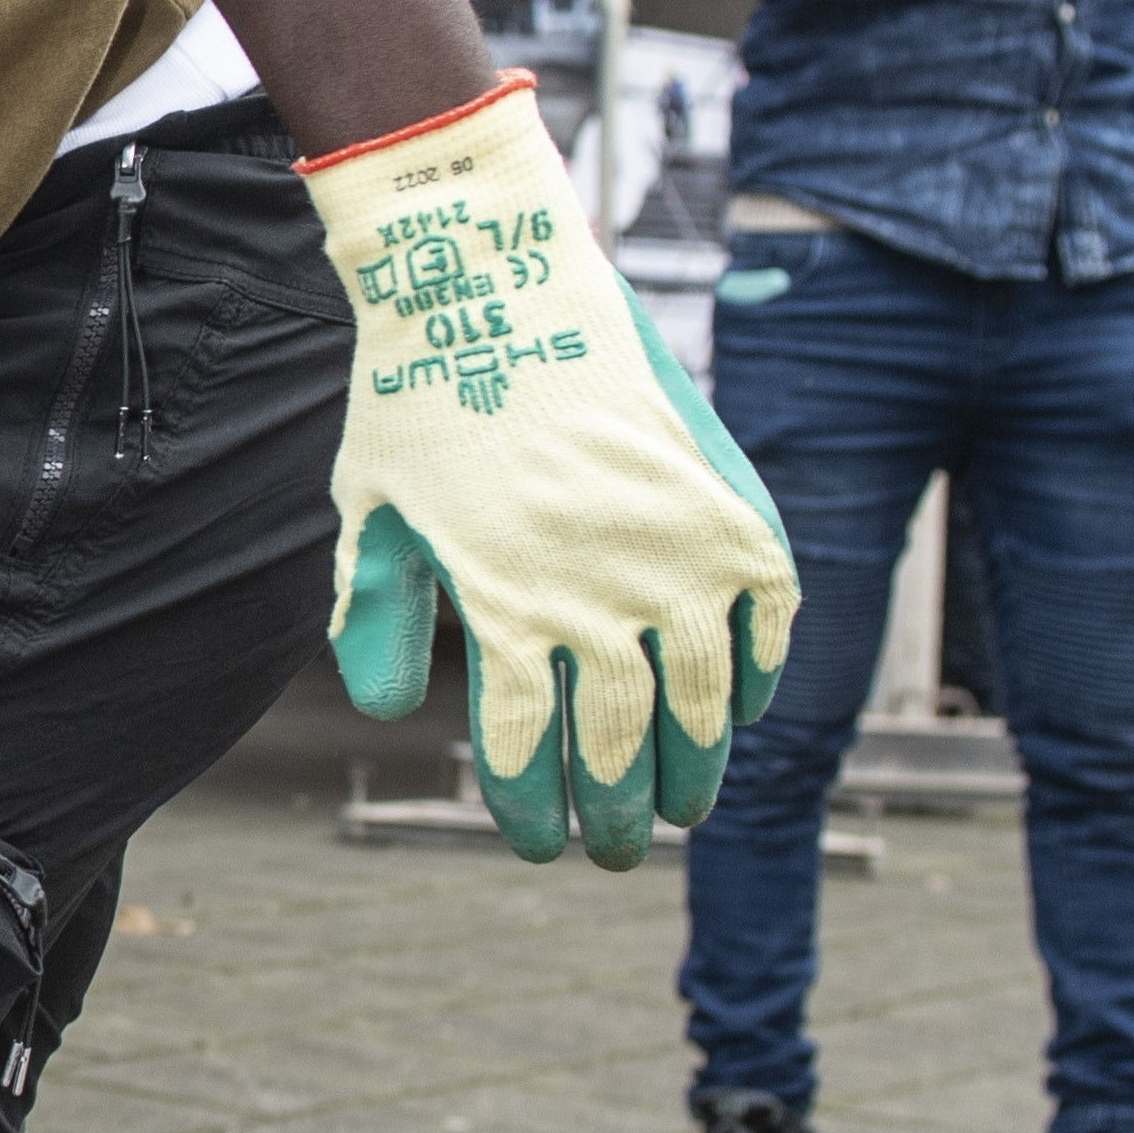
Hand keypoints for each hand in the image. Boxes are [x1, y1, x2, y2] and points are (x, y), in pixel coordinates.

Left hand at [309, 82, 801, 868]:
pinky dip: (758, 671)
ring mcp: (672, 548)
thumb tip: (389, 713)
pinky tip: (742, 708)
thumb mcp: (369, 516)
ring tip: (682, 806)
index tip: (537, 842)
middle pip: (620, 744)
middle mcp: (596, 590)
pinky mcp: (727, 505)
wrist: (496, 281)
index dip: (533, 809)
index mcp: (500, 605)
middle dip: (617, 812)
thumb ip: (372, 619)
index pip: (525, 752)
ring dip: (696, 764)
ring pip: (703, 698)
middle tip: (613, 851)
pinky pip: (764, 615)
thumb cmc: (419, 403)